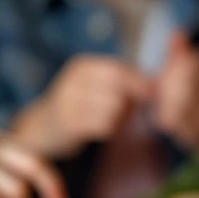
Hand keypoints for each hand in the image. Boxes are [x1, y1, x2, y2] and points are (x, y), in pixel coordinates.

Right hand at [12, 56, 150, 158]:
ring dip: (121, 119)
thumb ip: (121, 82)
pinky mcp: (68, 124)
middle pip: (120, 90)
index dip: (140, 84)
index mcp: (83, 66)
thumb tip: (157, 84)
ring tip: (114, 121)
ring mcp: (69, 101)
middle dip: (131, 103)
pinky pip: (104, 126)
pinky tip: (102, 130)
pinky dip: (110, 130)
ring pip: (115, 109)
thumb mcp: (94, 86)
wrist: (41, 129)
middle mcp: (74, 80)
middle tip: (129, 112)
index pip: (121, 71)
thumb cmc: (78, 107)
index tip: (151, 96)